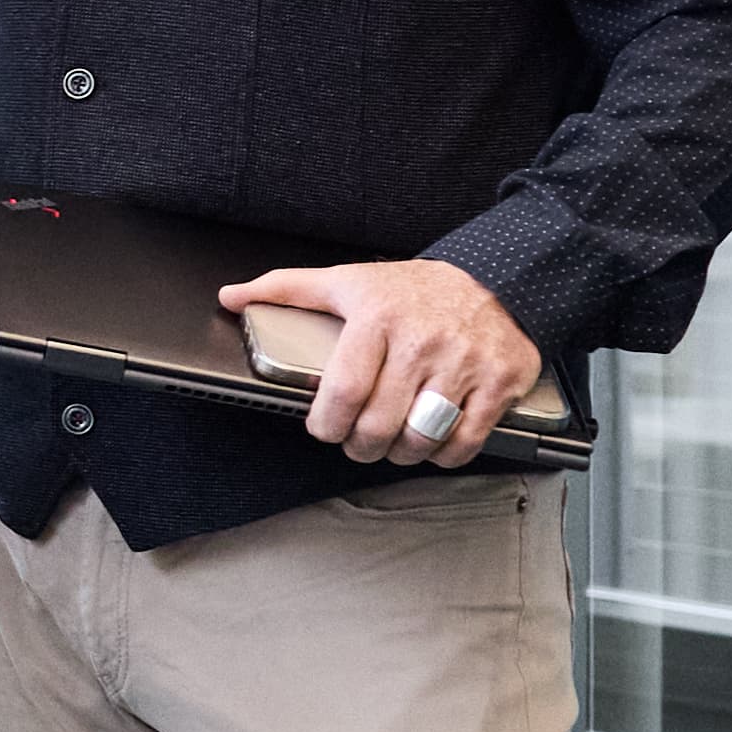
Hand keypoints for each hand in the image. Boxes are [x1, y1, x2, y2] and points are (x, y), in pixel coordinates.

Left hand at [217, 253, 538, 465]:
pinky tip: (433, 442)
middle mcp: (422, 342)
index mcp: (378, 317)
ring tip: (393, 442)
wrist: (496, 277)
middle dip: (360, 446)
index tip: (324, 429)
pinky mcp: (500, 382)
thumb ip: (287, 289)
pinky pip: (466, 442)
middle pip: (379, 426)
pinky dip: (444, 455)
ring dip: (400, 454)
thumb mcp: (348, 280)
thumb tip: (231, 296)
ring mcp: (465, 364)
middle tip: (359, 441)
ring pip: (421, 439)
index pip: (343, 393)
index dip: (326, 426)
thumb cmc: (412, 289)